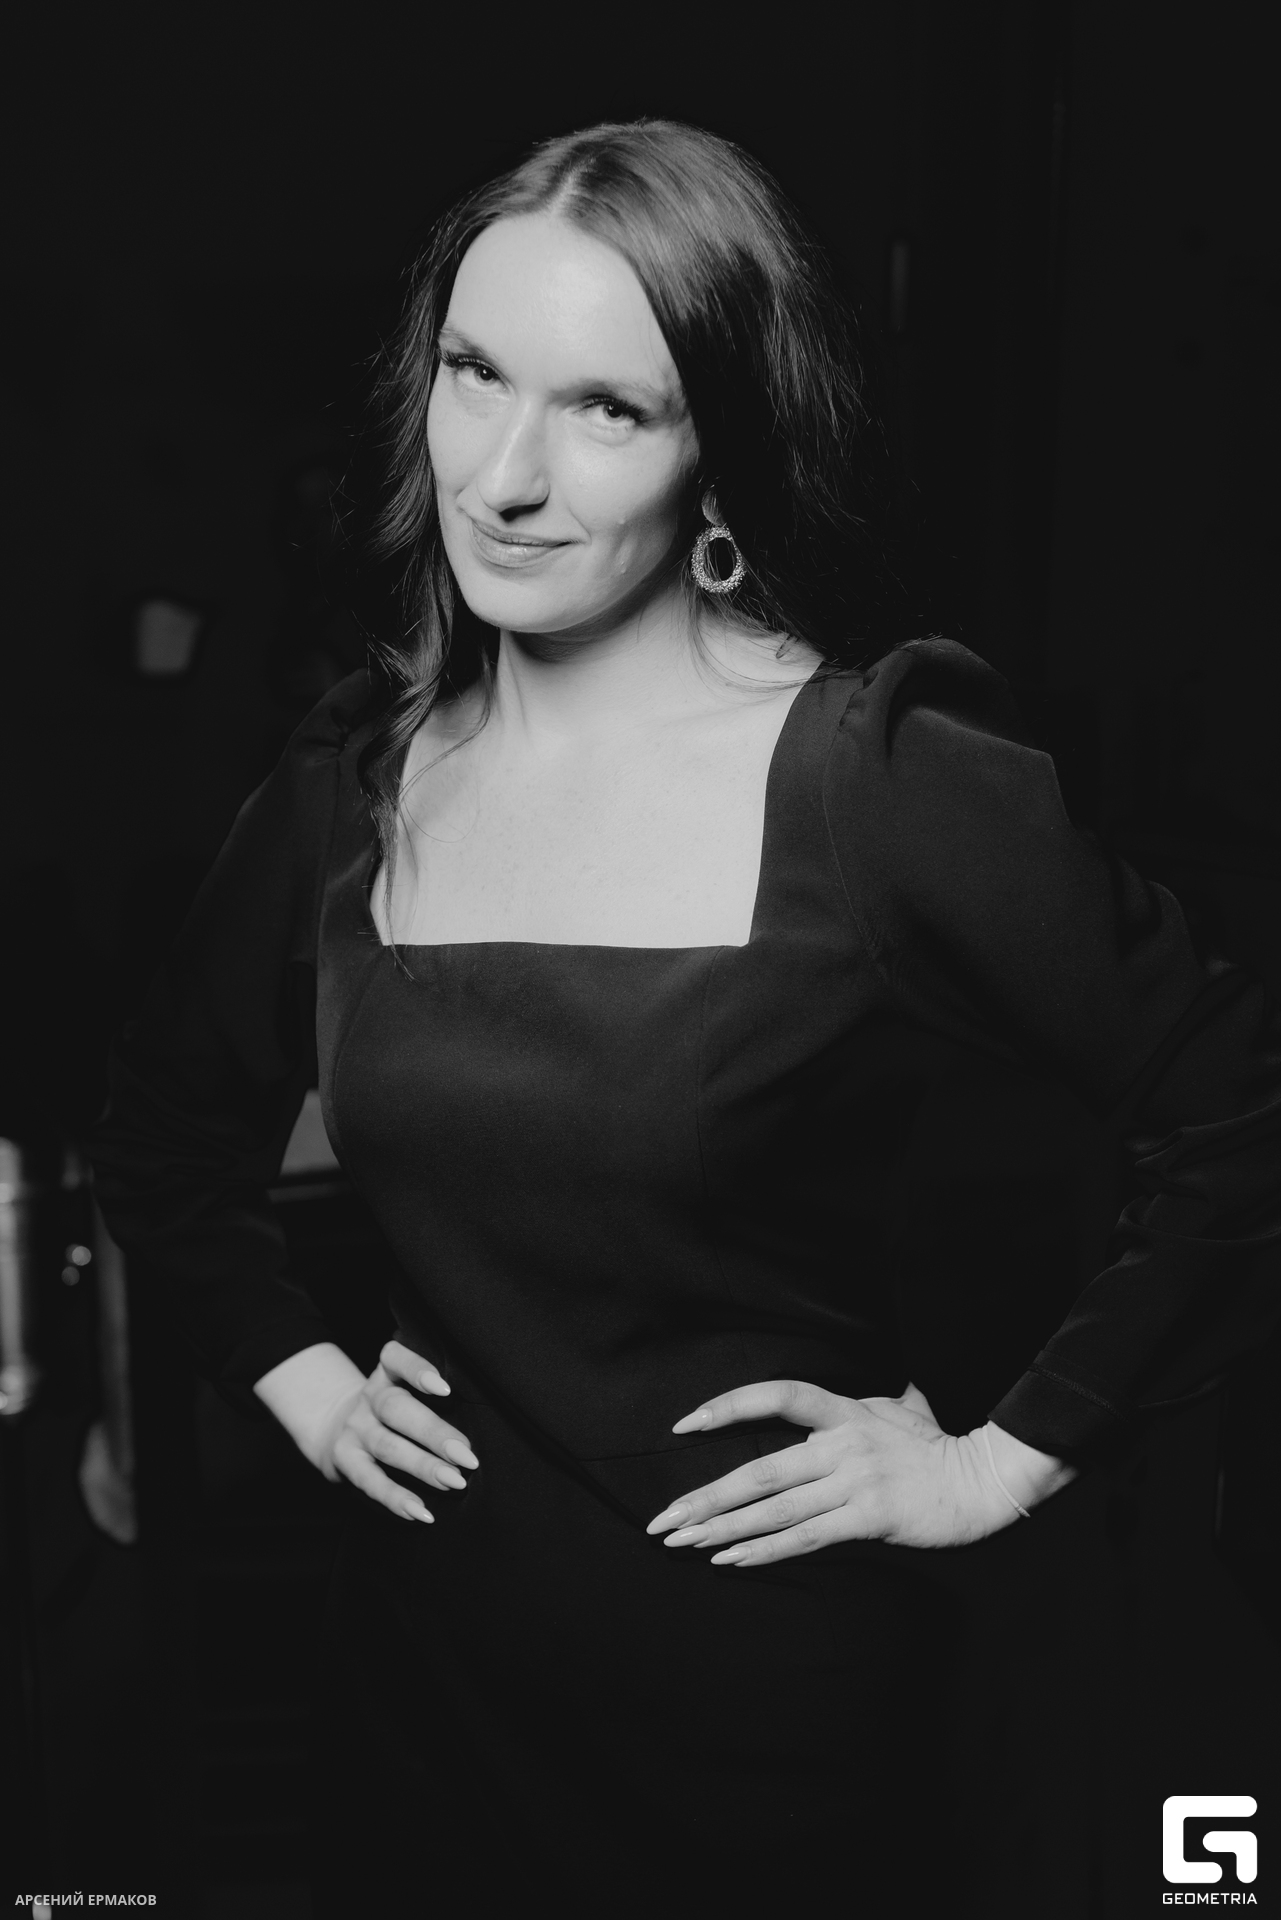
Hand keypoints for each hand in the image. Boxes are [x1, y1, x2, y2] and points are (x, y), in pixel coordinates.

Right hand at [317, 1339, 478, 1523]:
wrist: (335, 1427)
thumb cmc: (395, 1411)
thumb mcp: (405, 1390)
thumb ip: (435, 1400)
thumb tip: (486, 1423)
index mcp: (386, 1373)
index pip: (396, 1359)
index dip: (417, 1370)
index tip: (446, 1389)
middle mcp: (368, 1397)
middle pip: (397, 1410)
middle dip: (434, 1433)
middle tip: (467, 1456)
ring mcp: (354, 1428)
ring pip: (387, 1447)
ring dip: (423, 1467)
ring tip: (454, 1482)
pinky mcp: (344, 1459)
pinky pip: (370, 1480)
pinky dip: (396, 1498)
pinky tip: (421, 1512)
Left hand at [646, 1379, 1072, 1565]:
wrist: (984, 1480)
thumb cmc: (940, 1445)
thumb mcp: (906, 1406)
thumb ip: (883, 1397)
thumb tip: (896, 1382)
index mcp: (844, 1411)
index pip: (777, 1396)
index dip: (729, 1407)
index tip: (684, 1425)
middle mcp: (842, 1443)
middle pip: (759, 1470)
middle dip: (705, 1497)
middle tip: (663, 1519)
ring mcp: (854, 1481)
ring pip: (774, 1508)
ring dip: (722, 1529)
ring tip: (684, 1543)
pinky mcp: (869, 1518)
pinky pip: (805, 1537)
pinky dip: (763, 1550)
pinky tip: (730, 1560)